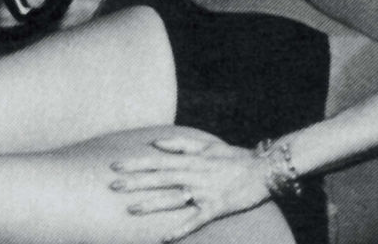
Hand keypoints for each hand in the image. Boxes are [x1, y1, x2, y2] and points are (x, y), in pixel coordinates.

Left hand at [108, 135, 272, 241]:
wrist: (264, 170)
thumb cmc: (233, 157)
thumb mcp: (206, 146)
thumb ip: (180, 145)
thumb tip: (155, 143)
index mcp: (190, 161)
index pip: (156, 161)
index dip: (135, 164)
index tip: (114, 166)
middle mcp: (193, 175)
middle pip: (159, 179)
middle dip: (135, 182)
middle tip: (112, 186)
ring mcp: (204, 192)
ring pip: (173, 199)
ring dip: (152, 204)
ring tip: (131, 210)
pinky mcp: (216, 208)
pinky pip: (195, 220)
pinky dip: (180, 229)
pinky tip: (165, 239)